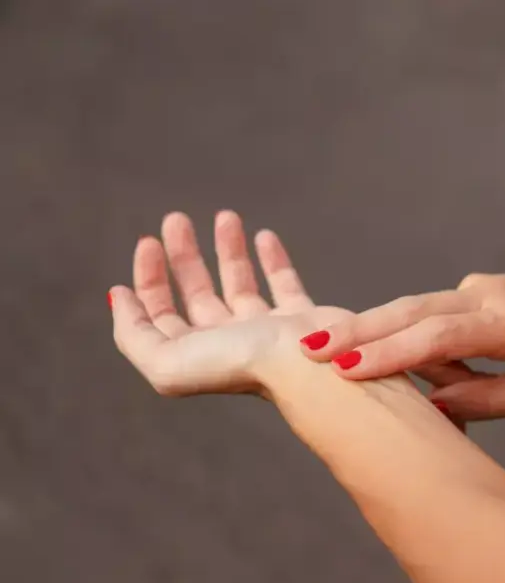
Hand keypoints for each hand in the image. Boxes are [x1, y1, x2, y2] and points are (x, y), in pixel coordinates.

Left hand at [110, 211, 351, 396]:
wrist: (306, 367)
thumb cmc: (239, 363)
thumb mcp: (165, 361)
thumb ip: (133, 335)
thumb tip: (120, 298)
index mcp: (197, 355)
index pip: (162, 315)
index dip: (149, 279)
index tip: (148, 243)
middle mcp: (230, 343)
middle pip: (198, 295)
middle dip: (183, 256)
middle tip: (176, 219)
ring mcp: (268, 330)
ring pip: (240, 284)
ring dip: (226, 249)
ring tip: (224, 215)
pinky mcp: (301, 317)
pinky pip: (284, 284)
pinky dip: (273, 259)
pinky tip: (262, 235)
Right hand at [298, 273, 504, 420]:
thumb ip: (491, 397)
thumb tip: (435, 405)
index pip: (440, 336)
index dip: (394, 353)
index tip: (350, 368)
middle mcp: (490, 294)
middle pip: (413, 310)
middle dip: (360, 328)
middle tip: (308, 345)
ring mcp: (482, 286)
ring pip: (416, 309)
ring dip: (372, 330)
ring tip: (321, 348)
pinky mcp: (477, 290)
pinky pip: (432, 314)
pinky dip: (404, 334)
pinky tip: (377, 355)